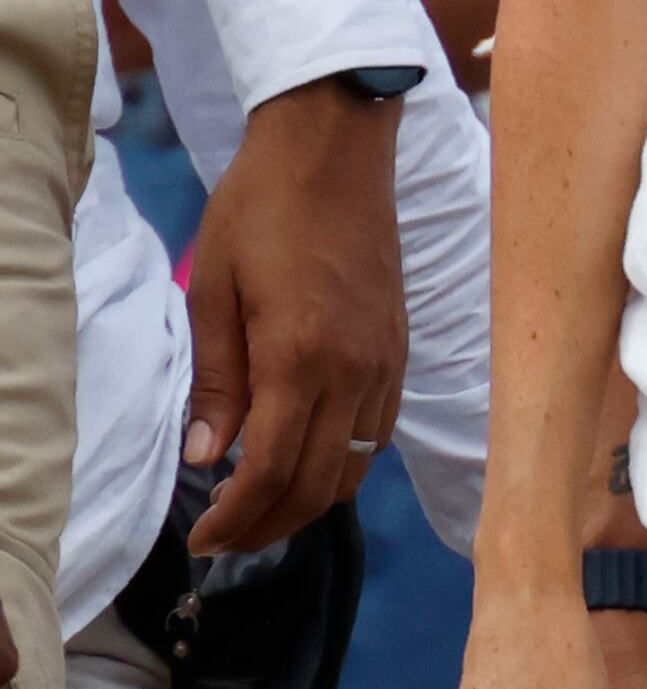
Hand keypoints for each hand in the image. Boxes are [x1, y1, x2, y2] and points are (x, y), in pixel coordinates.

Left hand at [182, 79, 408, 553]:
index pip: (274, 470)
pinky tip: (310, 457)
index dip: (238, 519)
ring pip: (359, 464)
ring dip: (311, 500)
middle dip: (271, 525)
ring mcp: (387, 359)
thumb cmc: (262, 209)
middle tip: (225, 539)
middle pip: (322, 482)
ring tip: (262, 509)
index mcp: (302, 356)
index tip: (202, 540)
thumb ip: (216, 381)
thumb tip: (207, 457)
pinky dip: (344, 462)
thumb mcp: (214, 291)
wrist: (339, 148)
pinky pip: (379, 430)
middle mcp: (357, 369)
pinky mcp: (401, 346)